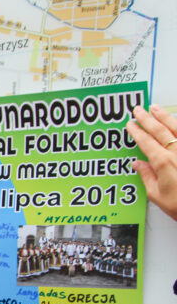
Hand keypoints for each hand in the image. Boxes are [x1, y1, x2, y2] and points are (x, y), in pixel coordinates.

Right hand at [126, 104, 176, 220]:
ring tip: (155, 108)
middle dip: (147, 119)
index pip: (146, 142)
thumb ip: (147, 176)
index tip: (130, 125)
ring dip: (164, 116)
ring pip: (176, 127)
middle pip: (160, 130)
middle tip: (139, 110)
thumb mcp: (157, 195)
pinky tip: (176, 121)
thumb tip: (138, 164)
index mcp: (163, 162)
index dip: (137, 132)